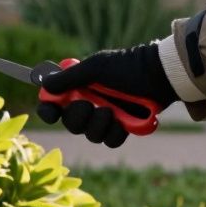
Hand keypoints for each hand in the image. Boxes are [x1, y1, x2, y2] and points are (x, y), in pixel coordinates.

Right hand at [37, 42, 177, 147]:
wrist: (160, 76)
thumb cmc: (128, 66)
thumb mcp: (96, 67)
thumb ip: (69, 78)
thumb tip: (45, 85)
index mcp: (80, 87)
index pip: (54, 103)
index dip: (48, 110)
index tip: (51, 112)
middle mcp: (90, 103)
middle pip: (70, 123)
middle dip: (77, 117)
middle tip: (88, 106)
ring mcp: (106, 117)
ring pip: (90, 135)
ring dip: (98, 124)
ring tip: (111, 112)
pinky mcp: (122, 127)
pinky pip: (110, 140)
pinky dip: (114, 132)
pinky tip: (122, 121)